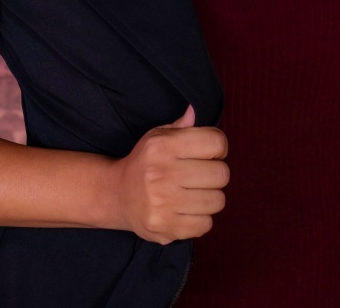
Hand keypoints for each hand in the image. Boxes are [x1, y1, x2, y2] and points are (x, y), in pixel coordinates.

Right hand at [110, 104, 229, 244]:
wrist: (118, 195)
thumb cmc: (145, 162)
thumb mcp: (157, 136)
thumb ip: (181, 126)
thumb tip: (194, 112)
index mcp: (162, 146)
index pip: (215, 142)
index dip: (219, 147)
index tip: (211, 153)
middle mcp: (162, 173)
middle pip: (221, 174)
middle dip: (217, 173)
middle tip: (204, 175)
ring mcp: (163, 203)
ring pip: (217, 201)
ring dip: (211, 197)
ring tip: (196, 192)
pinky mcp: (165, 227)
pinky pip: (206, 224)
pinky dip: (202, 218)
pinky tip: (189, 209)